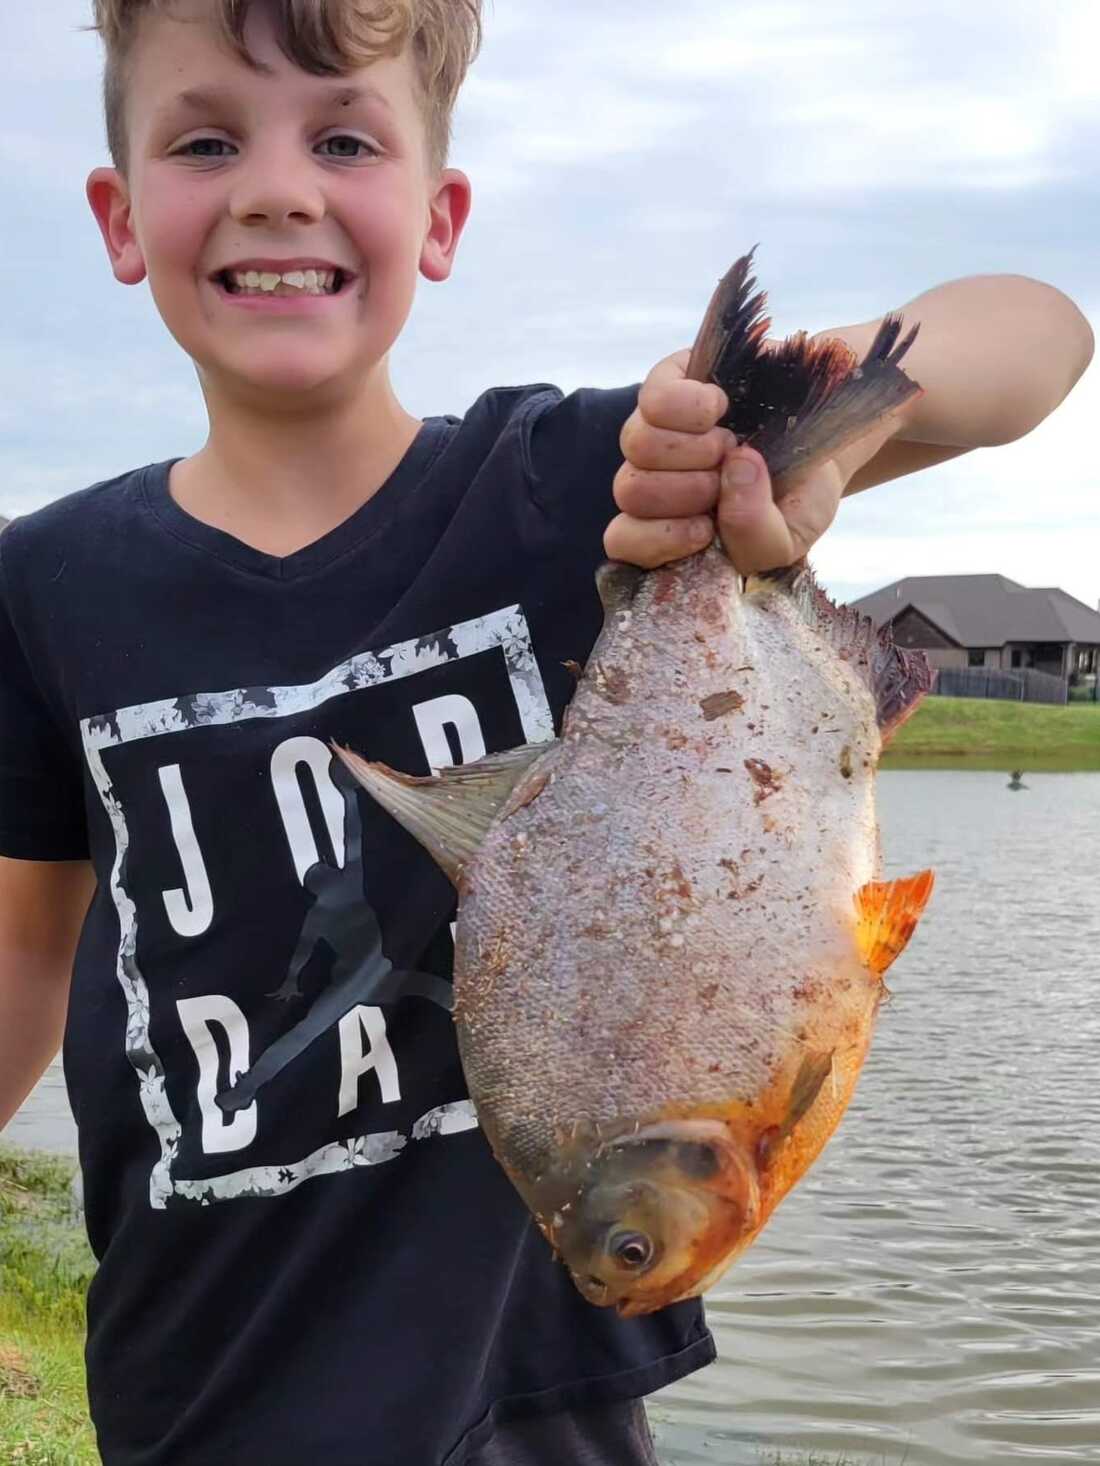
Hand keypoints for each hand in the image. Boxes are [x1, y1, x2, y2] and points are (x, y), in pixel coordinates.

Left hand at [607, 348, 907, 573]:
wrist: (826, 428)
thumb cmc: (800, 492)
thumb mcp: (793, 534)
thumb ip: (758, 539)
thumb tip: (734, 472)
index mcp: (671, 529)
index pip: (624, 543)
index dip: (657, 538)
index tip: (705, 529)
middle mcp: (653, 481)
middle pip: (632, 491)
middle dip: (692, 490)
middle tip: (731, 478)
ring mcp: (655, 430)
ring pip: (638, 446)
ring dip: (697, 449)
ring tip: (733, 445)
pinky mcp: (666, 382)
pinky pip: (654, 399)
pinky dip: (692, 405)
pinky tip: (722, 407)